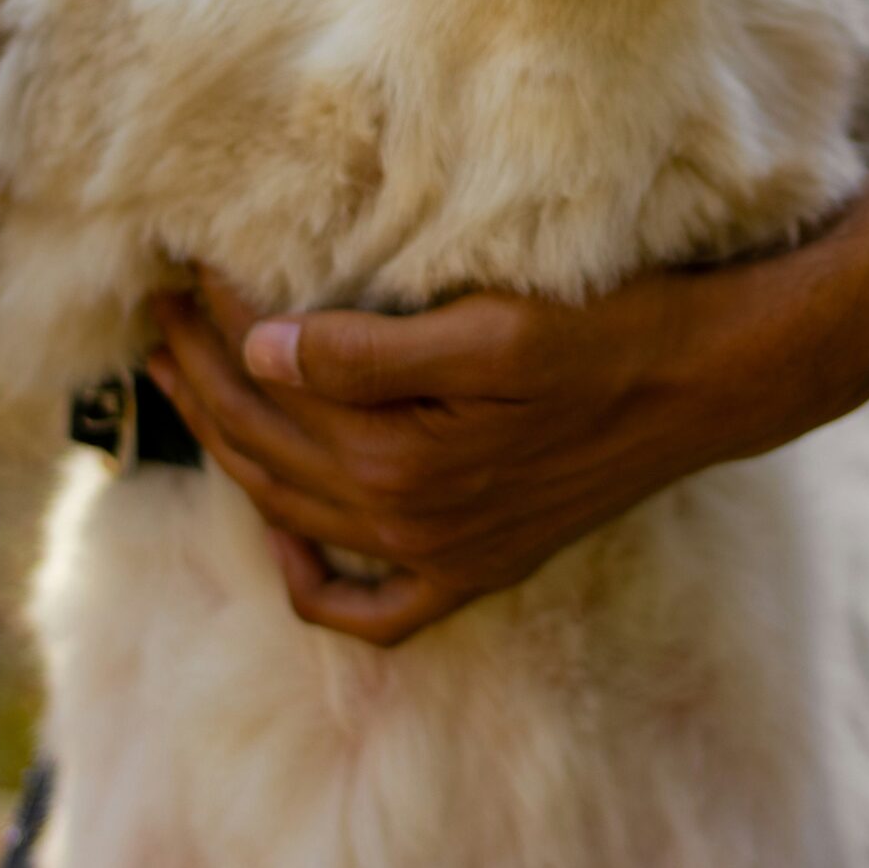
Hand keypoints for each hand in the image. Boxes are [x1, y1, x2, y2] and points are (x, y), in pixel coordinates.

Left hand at [144, 263, 829, 645]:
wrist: (713, 387)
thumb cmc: (614, 337)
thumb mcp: (498, 328)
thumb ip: (373, 352)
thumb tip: (264, 350)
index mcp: (399, 460)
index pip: (272, 378)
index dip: (220, 315)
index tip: (186, 258)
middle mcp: (405, 522)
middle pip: (263, 445)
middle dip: (198, 374)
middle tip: (155, 309)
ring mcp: (437, 553)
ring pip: (290, 509)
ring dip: (227, 443)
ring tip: (184, 377)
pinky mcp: (473, 567)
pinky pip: (369, 609)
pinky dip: (312, 582)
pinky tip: (284, 538)